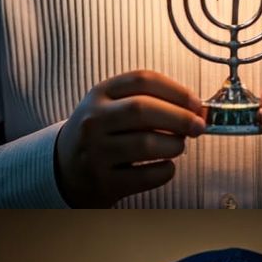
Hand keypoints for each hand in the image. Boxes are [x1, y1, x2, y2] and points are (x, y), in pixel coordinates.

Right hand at [53, 71, 205, 206]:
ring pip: (146, 144)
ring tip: (177, 147)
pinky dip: (165, 171)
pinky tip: (165, 167)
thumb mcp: (110, 106)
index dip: (177, 90)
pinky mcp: (103, 182)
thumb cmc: (99, 134)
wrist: (64, 168)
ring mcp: (95, 152)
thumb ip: (147, 100)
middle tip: (198, 126)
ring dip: (174, 145)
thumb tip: (195, 109)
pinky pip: (146, 176)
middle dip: (180, 117)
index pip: (142, 80)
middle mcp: (93, 121)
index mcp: (99, 94)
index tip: (196, 103)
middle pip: (143, 109)